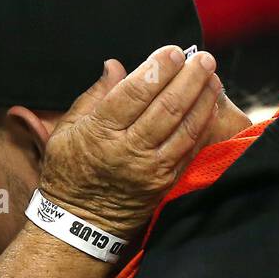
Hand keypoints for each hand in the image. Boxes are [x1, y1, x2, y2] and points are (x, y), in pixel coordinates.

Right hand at [39, 46, 220, 238]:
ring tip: (212, 76)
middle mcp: (128, 151)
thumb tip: (115, 67)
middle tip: (203, 58)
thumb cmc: (69, 172)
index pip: (135, 93)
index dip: (158, 68)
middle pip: (167, 107)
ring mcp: (150, 169)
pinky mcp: (164, 183)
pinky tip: (211, 107)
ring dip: (203, 99)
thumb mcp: (66, 131)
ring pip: (185, 127)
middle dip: (189, 78)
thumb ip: (93, 97)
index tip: (174, 51)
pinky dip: (203, 125)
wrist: (79, 225)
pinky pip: (189, 149)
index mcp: (100, 133)